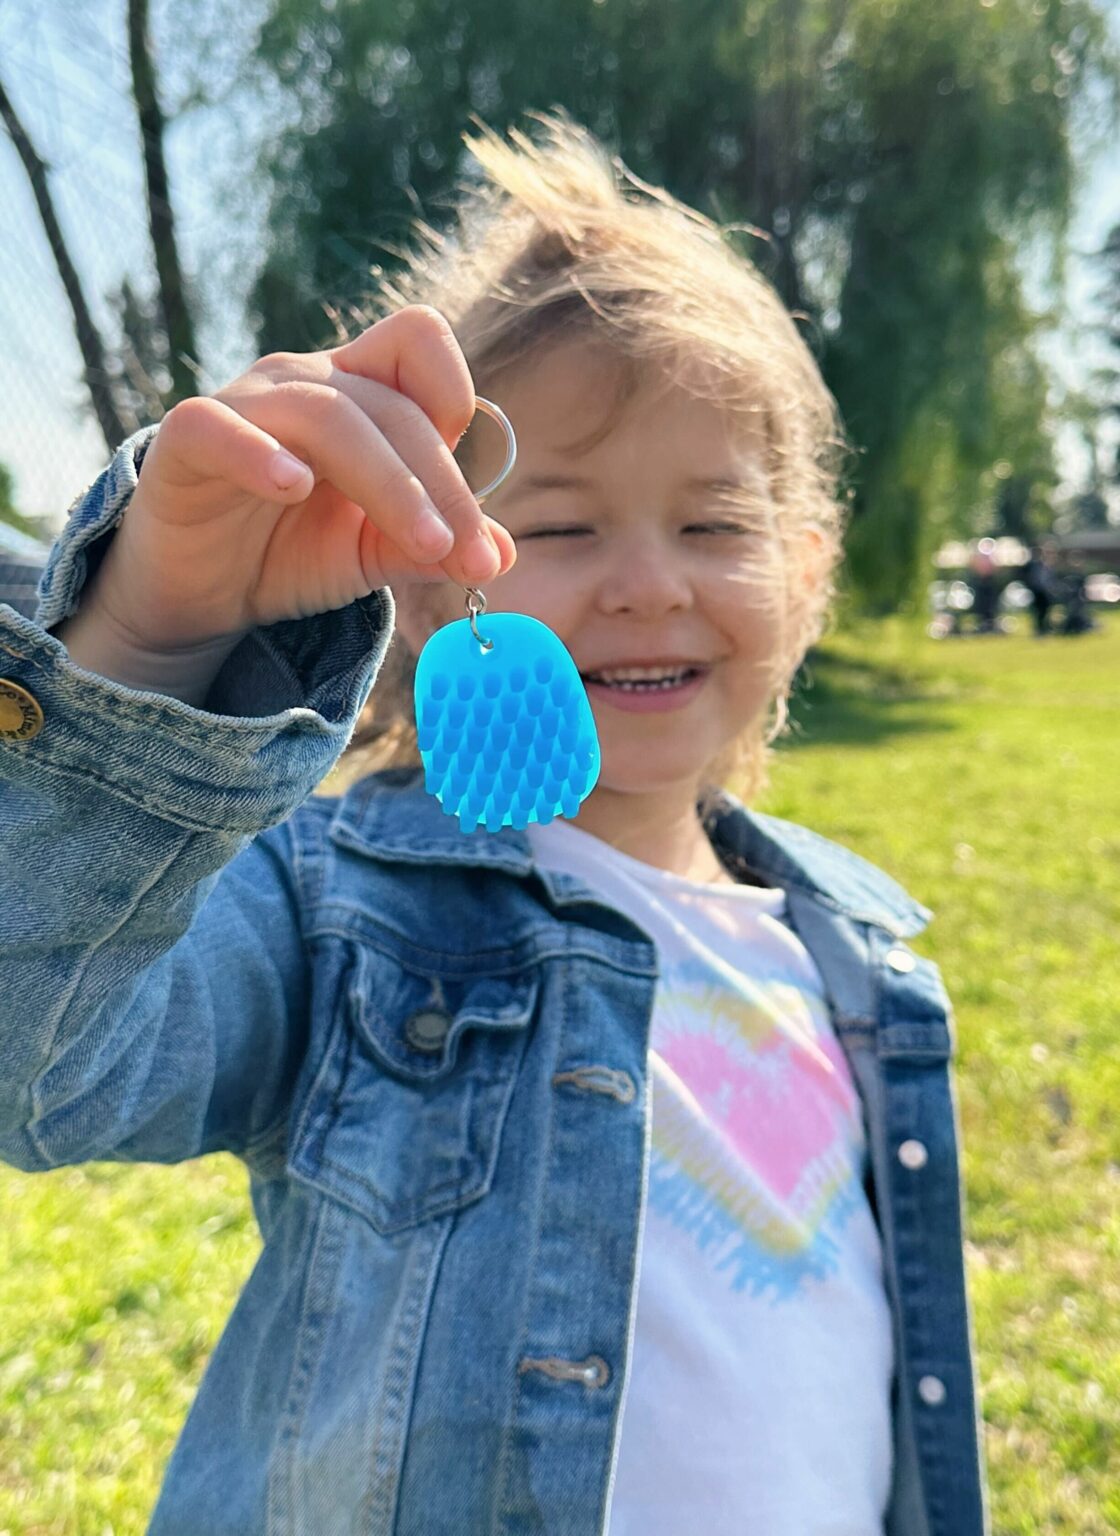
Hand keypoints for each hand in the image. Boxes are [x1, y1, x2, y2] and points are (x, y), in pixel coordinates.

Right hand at [79, 306, 515, 654]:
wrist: (202, 589)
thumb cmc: (290, 552)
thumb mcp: (373, 556)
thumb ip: (431, 549)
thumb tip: (504, 553)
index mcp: (358, 389)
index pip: (419, 344)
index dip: (455, 403)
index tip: (468, 490)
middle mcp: (305, 381)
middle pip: (391, 404)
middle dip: (443, 486)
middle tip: (470, 557)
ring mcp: (246, 403)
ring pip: (329, 417)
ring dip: (390, 484)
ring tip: (425, 545)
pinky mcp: (188, 437)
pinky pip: (222, 428)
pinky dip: (260, 454)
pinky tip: (294, 488)